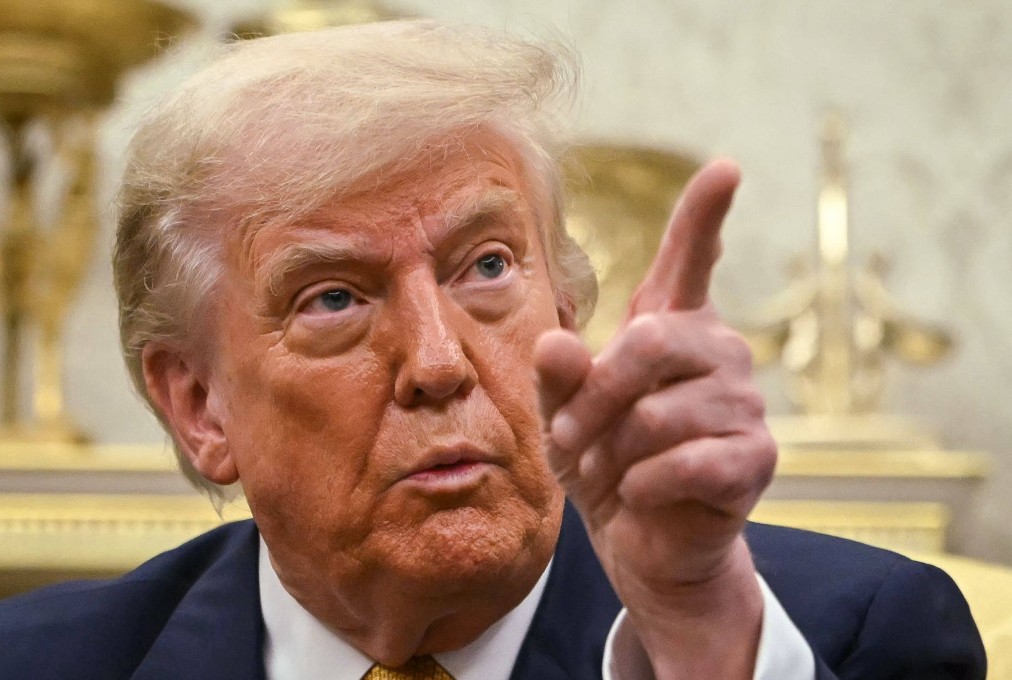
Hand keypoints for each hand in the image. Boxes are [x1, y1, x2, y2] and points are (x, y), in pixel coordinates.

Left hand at [535, 160, 775, 678]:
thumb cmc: (604, 465)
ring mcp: (745, 403)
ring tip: (607, 474)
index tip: (726, 166)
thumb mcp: (564, 419)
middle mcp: (718, 352)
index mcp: (672, 330)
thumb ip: (559, 379)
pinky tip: (643, 494)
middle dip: (594, 400)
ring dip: (612, 454)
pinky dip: (642, 487)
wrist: (642, 543)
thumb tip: (555, 342)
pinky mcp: (756, 457)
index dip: (705, 213)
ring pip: (658, 414)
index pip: (691, 260)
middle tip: (567, 442)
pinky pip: (683, 461)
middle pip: (649, 343)